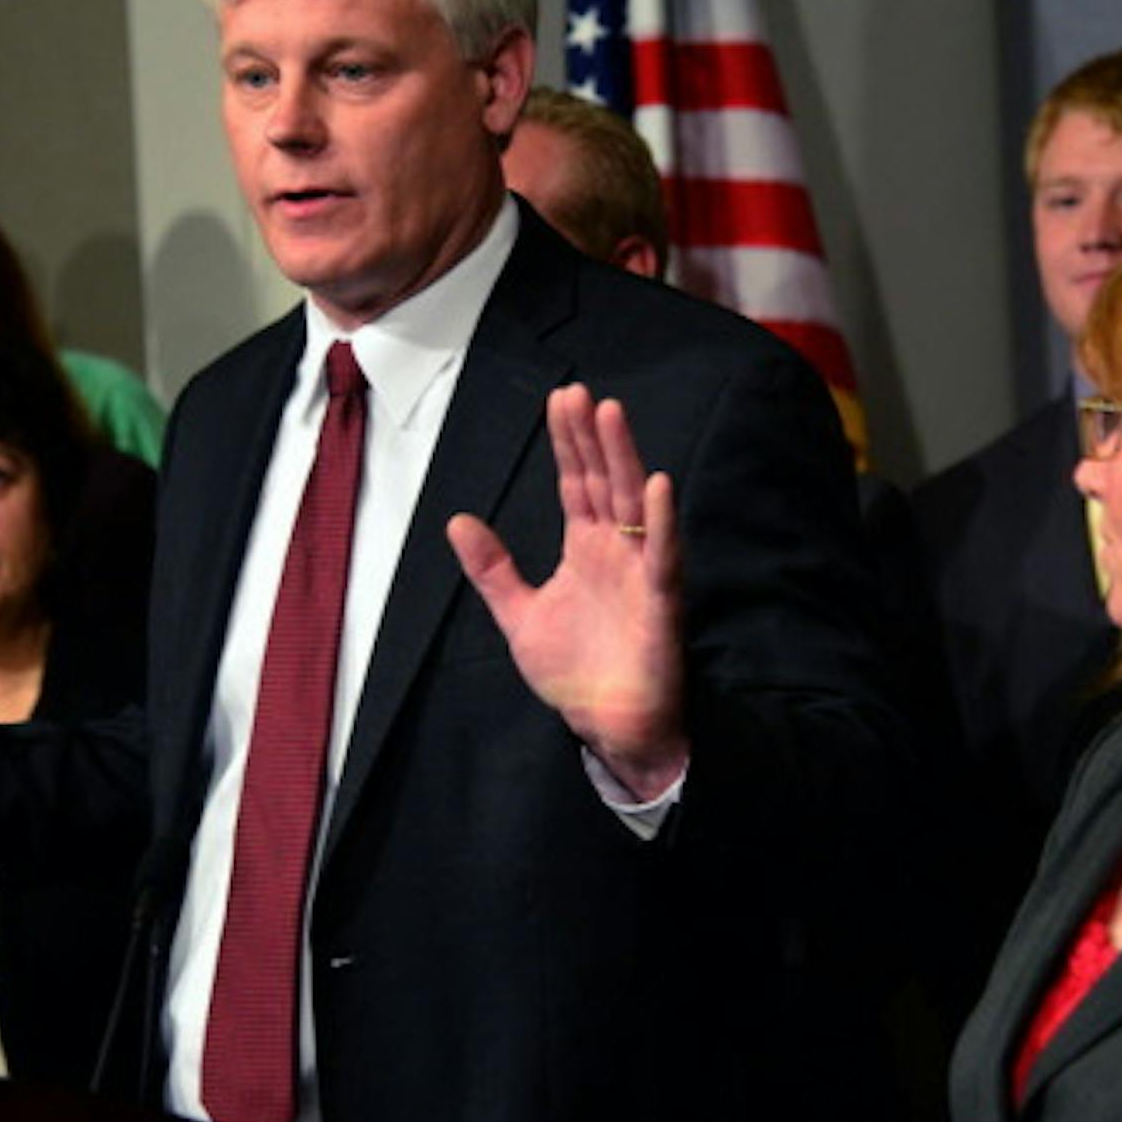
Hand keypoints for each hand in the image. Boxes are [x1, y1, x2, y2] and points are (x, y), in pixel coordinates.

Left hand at [447, 385, 686, 799]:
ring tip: (611, 416)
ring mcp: (642, 574)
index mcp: (587, 549)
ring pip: (635, 506)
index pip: (577, 484)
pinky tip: (658, 487)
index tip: (560, 400)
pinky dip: (663, 524)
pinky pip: (664, 558)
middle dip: (592, 438)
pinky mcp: (661, 605)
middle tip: (579, 393)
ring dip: (625, 460)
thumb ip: (493, 570)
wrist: (610, 727)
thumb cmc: (576, 673)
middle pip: (605, 482)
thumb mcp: (519, 616)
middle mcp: (618, 552)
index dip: (568, 444)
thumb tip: (458, 521)